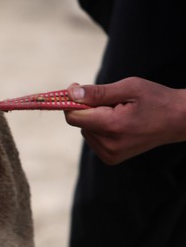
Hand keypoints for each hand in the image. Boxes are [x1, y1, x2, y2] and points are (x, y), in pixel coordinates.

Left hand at [64, 77, 185, 163]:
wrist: (178, 121)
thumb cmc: (155, 99)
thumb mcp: (128, 88)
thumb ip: (97, 92)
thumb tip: (70, 93)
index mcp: (112, 127)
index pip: (73, 117)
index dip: (72, 102)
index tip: (78, 88)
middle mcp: (109, 145)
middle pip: (79, 123)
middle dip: (88, 109)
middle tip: (113, 102)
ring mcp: (110, 155)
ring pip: (85, 131)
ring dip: (95, 119)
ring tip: (120, 114)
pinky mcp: (111, 159)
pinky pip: (93, 139)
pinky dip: (100, 129)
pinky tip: (119, 125)